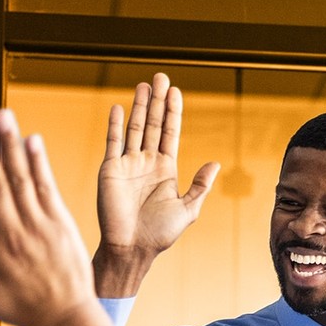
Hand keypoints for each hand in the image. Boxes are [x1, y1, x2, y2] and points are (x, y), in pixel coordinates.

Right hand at [0, 109, 96, 325]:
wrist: (63, 320)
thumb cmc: (15, 307)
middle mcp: (9, 235)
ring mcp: (36, 229)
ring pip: (19, 180)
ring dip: (10, 146)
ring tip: (2, 116)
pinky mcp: (60, 226)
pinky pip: (46, 189)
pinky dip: (39, 164)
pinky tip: (31, 140)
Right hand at [94, 73, 219, 294]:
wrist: (132, 248)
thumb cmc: (160, 234)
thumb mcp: (187, 209)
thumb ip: (200, 186)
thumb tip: (215, 163)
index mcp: (166, 170)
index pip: (170, 133)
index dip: (173, 112)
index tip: (176, 91)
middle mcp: (147, 162)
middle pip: (153, 124)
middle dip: (157, 101)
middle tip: (161, 76)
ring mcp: (128, 164)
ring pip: (135, 128)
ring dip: (139, 106)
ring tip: (144, 84)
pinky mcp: (110, 169)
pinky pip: (114, 142)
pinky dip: (116, 124)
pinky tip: (120, 107)